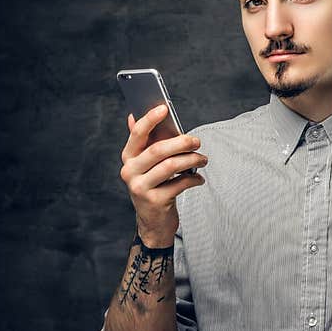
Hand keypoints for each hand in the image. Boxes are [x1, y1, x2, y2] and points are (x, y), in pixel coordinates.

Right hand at [119, 104, 206, 246]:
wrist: (153, 222)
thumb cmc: (154, 186)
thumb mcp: (146, 165)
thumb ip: (143, 142)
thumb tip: (133, 114)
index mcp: (128, 158)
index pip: (137, 134)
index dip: (150, 119)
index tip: (164, 108)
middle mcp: (130, 172)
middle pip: (158, 150)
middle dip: (182, 142)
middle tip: (197, 141)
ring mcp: (141, 188)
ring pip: (171, 166)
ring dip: (192, 160)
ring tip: (203, 159)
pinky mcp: (155, 201)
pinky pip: (180, 183)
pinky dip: (193, 178)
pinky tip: (199, 178)